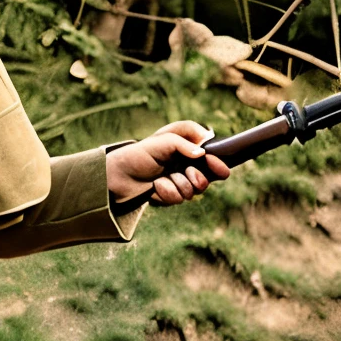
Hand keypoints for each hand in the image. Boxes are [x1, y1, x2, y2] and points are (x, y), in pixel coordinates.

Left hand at [106, 120, 230, 204]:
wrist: (118, 176)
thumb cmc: (139, 155)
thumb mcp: (162, 141)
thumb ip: (184, 144)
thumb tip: (201, 154)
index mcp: (185, 148)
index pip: (210, 156)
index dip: (217, 163)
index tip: (222, 170)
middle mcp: (185, 165)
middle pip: (206, 178)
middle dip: (197, 179)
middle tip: (187, 174)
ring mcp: (179, 181)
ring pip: (193, 191)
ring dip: (178, 185)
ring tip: (162, 179)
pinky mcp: (172, 195)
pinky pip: (178, 199)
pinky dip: (167, 192)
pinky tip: (155, 187)